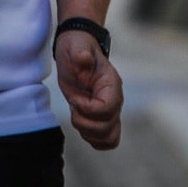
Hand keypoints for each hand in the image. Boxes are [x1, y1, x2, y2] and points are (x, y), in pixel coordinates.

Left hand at [54, 31, 122, 150]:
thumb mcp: (75, 46)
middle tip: (73, 105)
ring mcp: (109, 110)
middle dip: (84, 121)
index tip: (74, 99)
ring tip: (76, 114)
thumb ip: (81, 53)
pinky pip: (106, 139)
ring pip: (108, 137)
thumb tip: (83, 58)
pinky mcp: (100, 117)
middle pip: (107, 127)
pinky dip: (92, 139)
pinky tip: (80, 122)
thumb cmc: (77, 47)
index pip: (108, 109)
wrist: (76, 49)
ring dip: (87, 132)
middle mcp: (114, 100)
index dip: (88, 109)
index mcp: (111, 84)